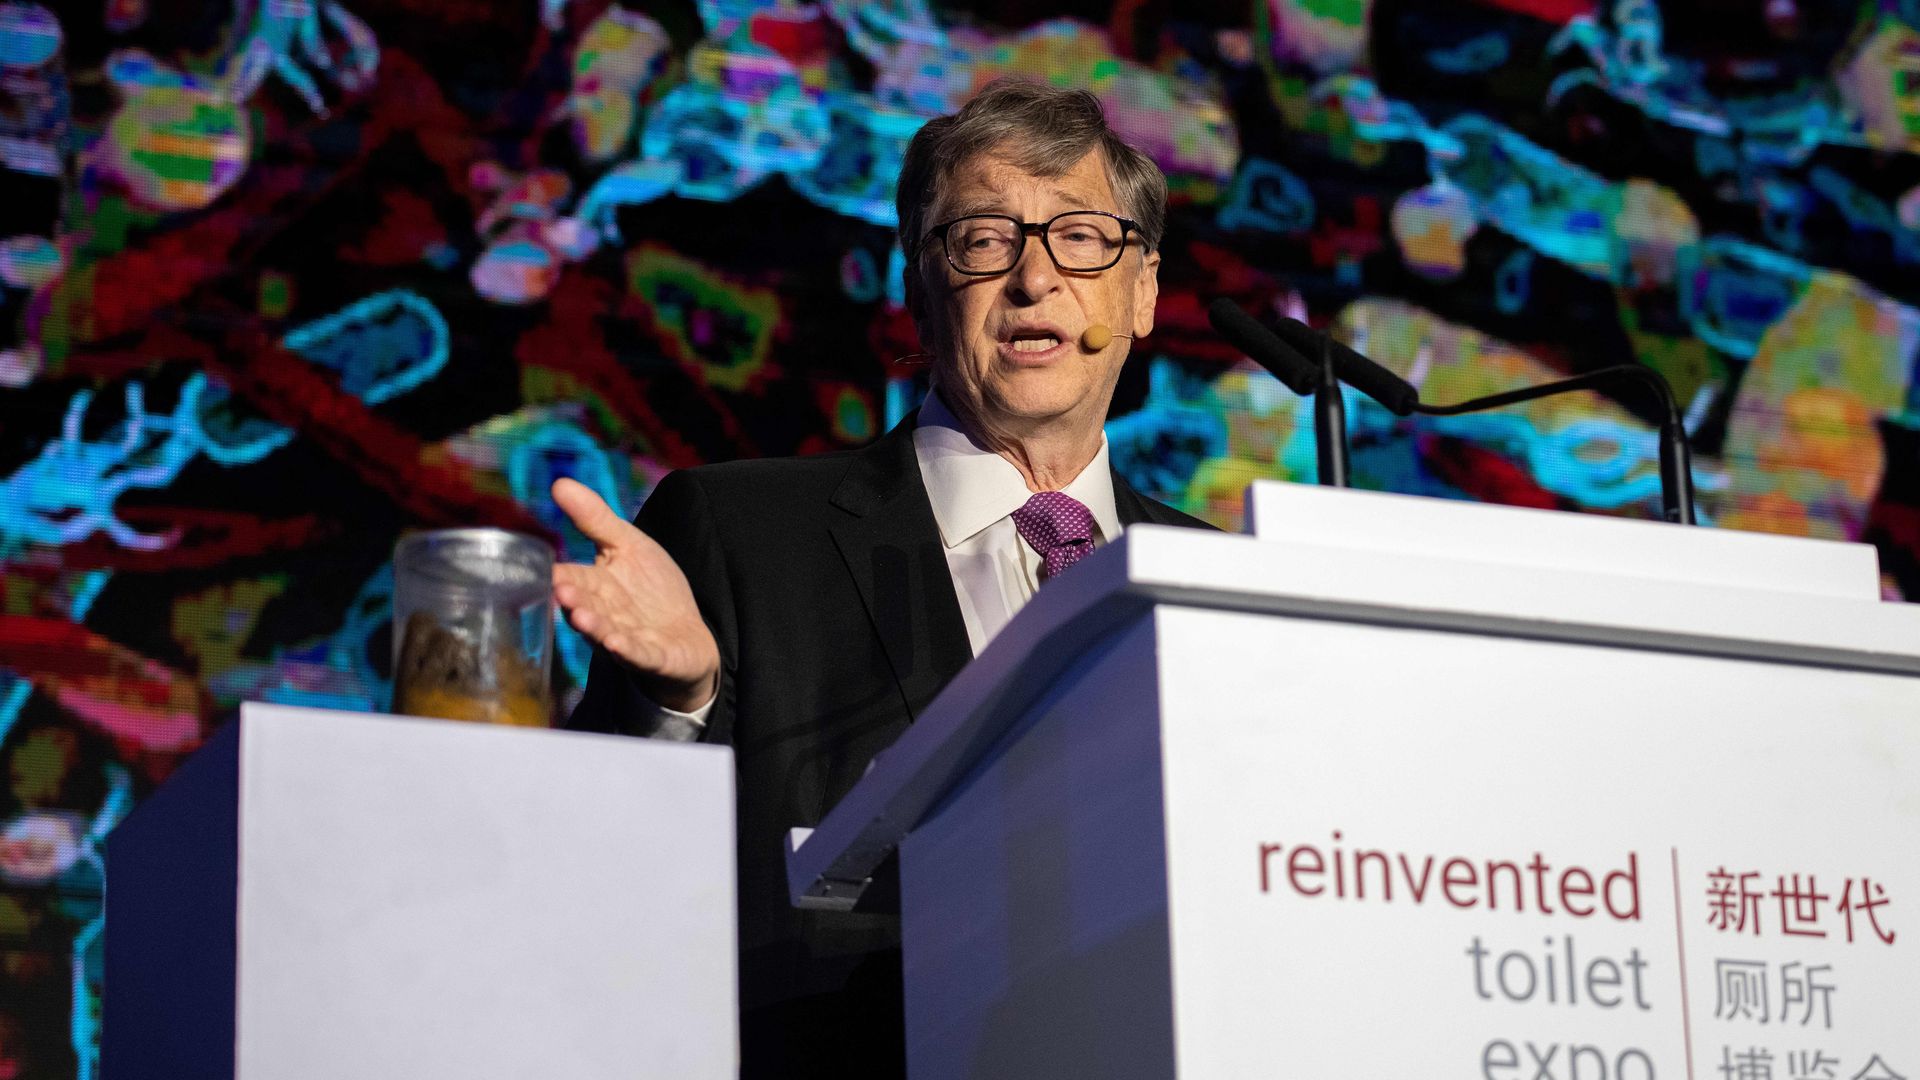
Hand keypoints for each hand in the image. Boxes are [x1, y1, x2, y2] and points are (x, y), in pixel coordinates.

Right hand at [549, 477, 720, 712]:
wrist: (687, 636)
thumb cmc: (651, 590)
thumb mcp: (628, 545)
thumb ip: (595, 519)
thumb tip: (559, 483)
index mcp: (594, 588)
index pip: (571, 580)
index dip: (559, 578)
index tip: (546, 572)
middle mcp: (604, 617)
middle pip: (585, 608)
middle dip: (574, 601)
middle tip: (562, 591)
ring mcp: (626, 641)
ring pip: (606, 634)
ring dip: (595, 628)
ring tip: (582, 618)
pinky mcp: (653, 659)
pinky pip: (638, 655)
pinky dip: (628, 651)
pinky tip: (618, 644)